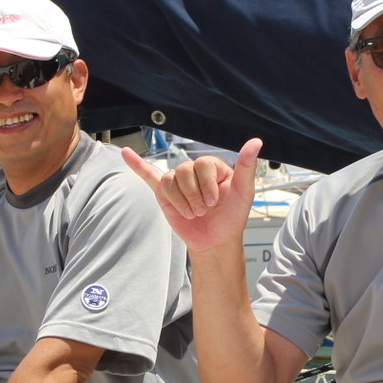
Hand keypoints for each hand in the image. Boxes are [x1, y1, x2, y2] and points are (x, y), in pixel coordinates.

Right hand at [120, 138, 261, 253]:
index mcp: (212, 166)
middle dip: (194, 195)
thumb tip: (256, 141)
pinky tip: (126, 153)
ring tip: (191, 213)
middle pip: (184, 171)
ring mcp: (177, 181)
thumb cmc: (231, 217)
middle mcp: (194, 170)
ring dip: (181, 200)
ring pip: (170, 180)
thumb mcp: (243, 192)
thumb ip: (247, 166)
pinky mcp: (164, 193)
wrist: (215, 241)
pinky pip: (148, 175)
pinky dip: (136, 164)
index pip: (202, 164)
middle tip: (203, 211)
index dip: (207, 184)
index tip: (215, 202)